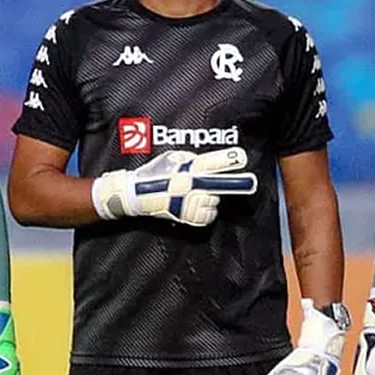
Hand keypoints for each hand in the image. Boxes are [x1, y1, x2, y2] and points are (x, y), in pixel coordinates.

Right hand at [91, 147, 257, 226]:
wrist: (135, 195)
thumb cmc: (152, 175)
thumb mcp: (170, 158)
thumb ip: (188, 158)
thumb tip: (202, 162)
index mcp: (186, 168)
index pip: (209, 163)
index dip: (224, 161)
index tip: (239, 158)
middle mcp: (189, 185)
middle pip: (216, 186)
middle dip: (214, 186)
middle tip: (200, 186)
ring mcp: (188, 202)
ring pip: (214, 202)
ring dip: (209, 200)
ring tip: (194, 197)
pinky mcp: (187, 217)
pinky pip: (208, 216)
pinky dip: (206, 213)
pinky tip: (195, 208)